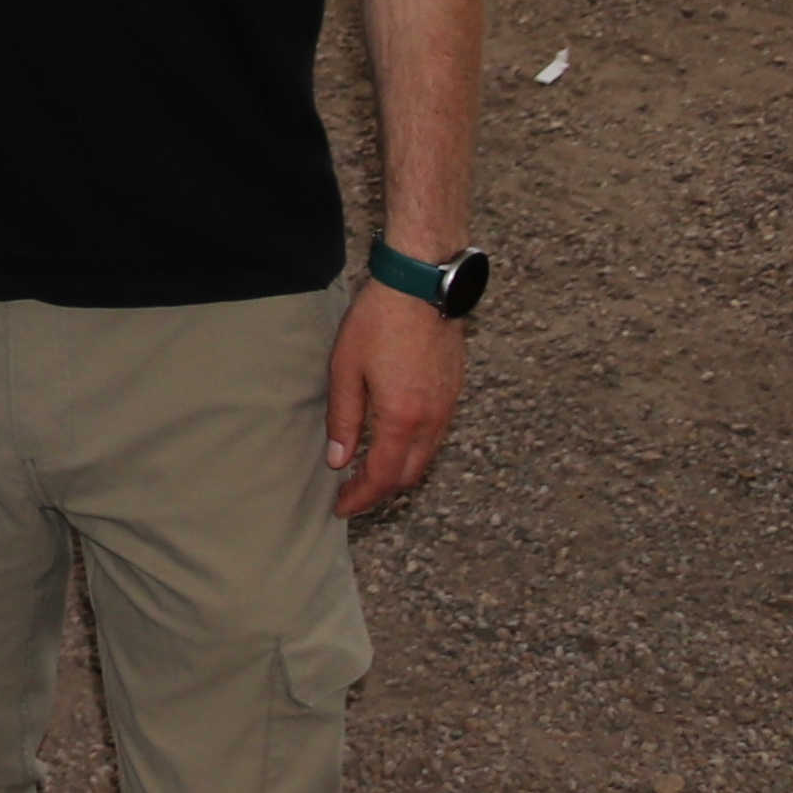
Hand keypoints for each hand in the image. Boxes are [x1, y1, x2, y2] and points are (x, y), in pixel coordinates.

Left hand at [324, 281, 465, 517]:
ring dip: (399, 471)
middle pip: (408, 474)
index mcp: (402, 418)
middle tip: (352, 492)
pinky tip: (395, 440)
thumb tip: (338, 460)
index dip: (361, 498)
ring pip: (426, 457)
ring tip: (370, 470)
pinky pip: (437, 436)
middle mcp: (431, 419)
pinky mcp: (454, 391)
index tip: (341, 507)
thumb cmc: (379, 320)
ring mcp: (448, 406)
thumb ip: (343, 418)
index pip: (382, 476)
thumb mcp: (346, 368)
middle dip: (380, 491)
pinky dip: (415, 450)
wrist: (422, 285)